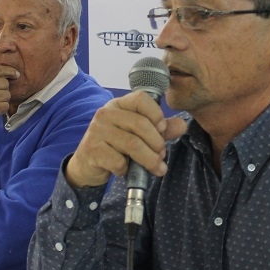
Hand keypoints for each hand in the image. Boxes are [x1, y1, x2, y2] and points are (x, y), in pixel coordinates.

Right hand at [65, 91, 186, 188]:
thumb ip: (160, 130)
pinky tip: (126, 170)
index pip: (141, 99)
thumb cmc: (115, 147)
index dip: (156, 114)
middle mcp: (106, 113)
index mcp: (119, 104)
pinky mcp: (92, 149)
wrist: (87, 165)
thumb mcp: (139, 135)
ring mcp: (97, 131)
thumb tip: (182, 125)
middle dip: (157, 143)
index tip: (162, 129)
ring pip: (132, 144)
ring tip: (157, 168)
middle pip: (140, 124)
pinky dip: (127, 169)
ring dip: (149, 159)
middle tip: (162, 155)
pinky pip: (118, 161)